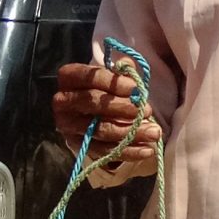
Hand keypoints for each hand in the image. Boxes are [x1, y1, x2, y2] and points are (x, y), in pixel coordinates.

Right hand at [53, 58, 162, 181]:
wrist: (92, 114)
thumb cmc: (105, 90)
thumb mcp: (112, 77)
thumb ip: (121, 72)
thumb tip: (128, 66)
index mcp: (69, 77)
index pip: (90, 77)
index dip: (114, 83)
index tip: (136, 89)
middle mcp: (63, 101)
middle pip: (93, 103)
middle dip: (123, 108)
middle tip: (147, 111)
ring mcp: (69, 126)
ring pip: (101, 130)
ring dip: (131, 132)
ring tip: (154, 133)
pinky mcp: (79, 146)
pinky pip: (105, 151)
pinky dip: (128, 152)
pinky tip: (147, 150)